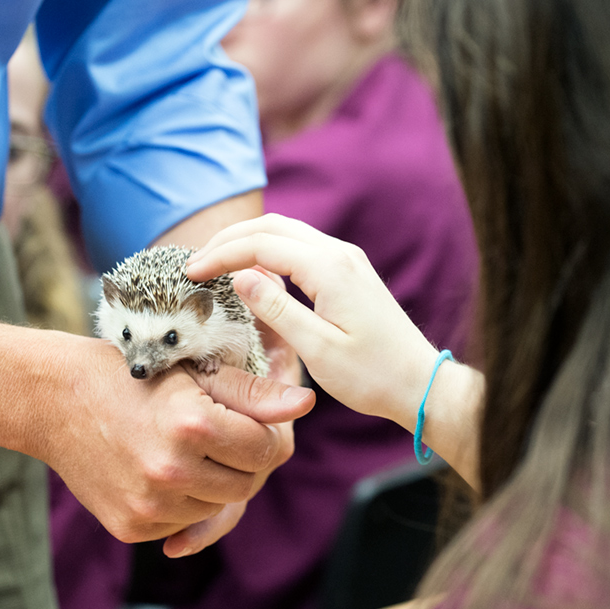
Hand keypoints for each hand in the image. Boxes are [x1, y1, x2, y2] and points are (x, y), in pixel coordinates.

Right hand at [37, 334, 313, 545]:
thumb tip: (305, 404)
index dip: (267, 431)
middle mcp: (172, 472)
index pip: (268, 448)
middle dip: (245, 460)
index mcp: (193, 426)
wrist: (55, 399)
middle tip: (222, 435)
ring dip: (215, 483)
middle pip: (248, 483)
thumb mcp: (192, 372)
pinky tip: (163, 470)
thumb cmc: (130, 375)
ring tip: (188, 449)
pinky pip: (182, 524)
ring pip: (218, 507)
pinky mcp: (131, 527)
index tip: (252, 420)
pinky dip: (183, 502)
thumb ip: (253, 393)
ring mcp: (150, 506)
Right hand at [186, 214, 439, 429]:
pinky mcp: (348, 271)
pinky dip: (268, 250)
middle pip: (272, 226)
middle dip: (229, 239)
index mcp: (330, 269)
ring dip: (247, 241)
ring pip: (286, 231)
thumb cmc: (371, 375)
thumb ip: (276, 310)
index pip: (261, 246)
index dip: (221, 256)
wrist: (419, 383)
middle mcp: (339, 254)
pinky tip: (251, 272)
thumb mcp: (317, 351)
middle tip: (195, 263)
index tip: (190, 274)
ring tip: (215, 264)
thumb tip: (240, 277)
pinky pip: (300, 246)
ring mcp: (346, 259)